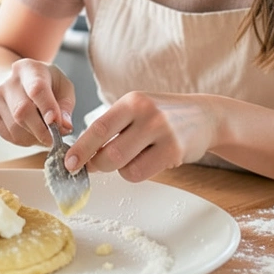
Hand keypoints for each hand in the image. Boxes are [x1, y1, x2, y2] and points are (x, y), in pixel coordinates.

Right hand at [0, 59, 75, 146]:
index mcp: (29, 68)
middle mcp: (9, 82)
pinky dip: (25, 140)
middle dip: (41, 130)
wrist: (20, 84)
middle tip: (56, 138)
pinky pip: (9, 135)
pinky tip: (32, 132)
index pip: (37, 88)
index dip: (47, 107)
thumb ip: (66, 105)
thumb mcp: (63, 86)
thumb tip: (65, 126)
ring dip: (34, 137)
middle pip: (22, 110)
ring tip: (45, 132)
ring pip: (15, 127)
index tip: (56, 122)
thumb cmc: (47, 84)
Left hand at [67, 91, 217, 181]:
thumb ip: (112, 127)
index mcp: (132, 101)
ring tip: (130, 157)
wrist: (205, 116)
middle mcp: (146, 114)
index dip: (80, 148)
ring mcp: (162, 133)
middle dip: (95, 164)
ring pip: (123, 166)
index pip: (98, 128)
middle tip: (92, 166)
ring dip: (118, 169)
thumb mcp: (137, 109)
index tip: (68, 163)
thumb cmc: (162, 115)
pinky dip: (135, 172)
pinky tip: (145, 160)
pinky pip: (141, 173)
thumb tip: (82, 153)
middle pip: (108, 152)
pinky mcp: (174, 151)